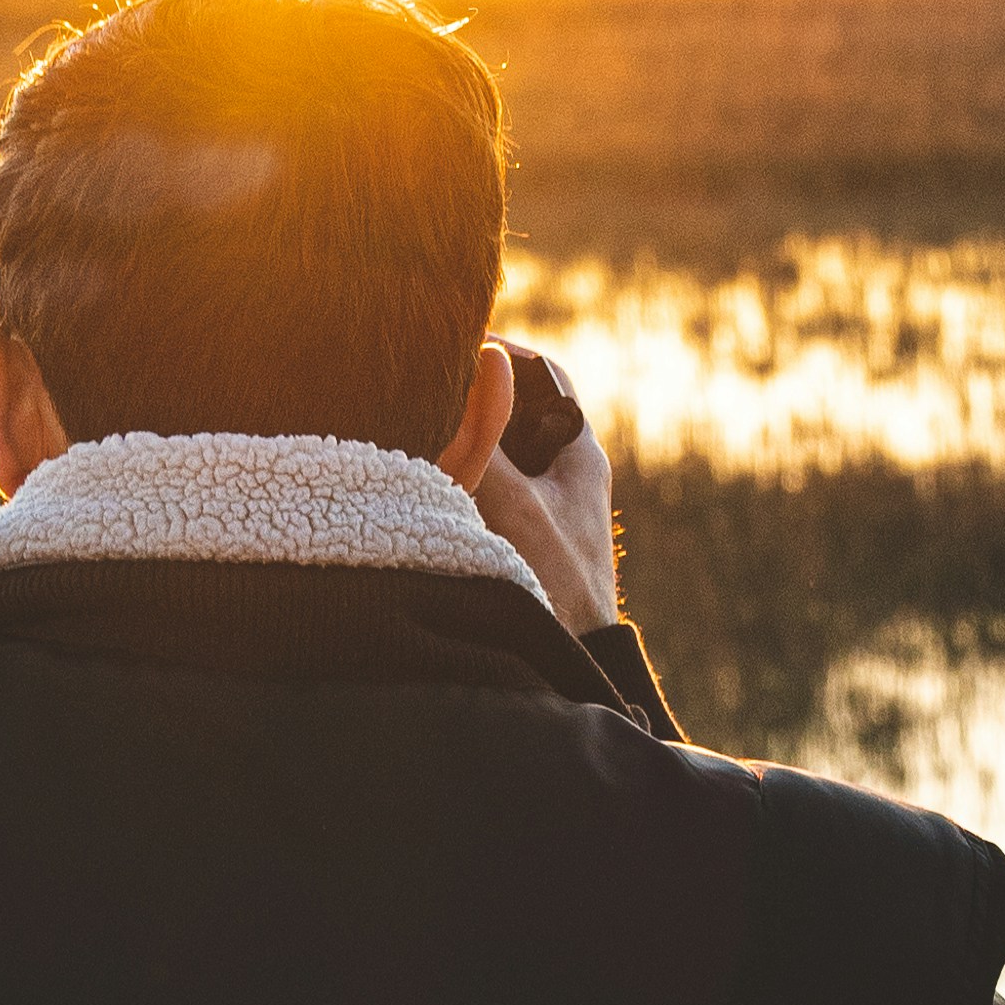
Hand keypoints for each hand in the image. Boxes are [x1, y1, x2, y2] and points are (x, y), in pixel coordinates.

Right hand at [451, 341, 621, 632]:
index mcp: (580, 452)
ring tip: (424, 430)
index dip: (504, 353)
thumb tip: (473, 369)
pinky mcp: (532, 537)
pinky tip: (433, 485)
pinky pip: (494, 490)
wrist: (575, 660)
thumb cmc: (555, 581)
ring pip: (505, 452)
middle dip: (477, 396)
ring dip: (468, 441)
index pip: (545, 376)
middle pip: (520, 410)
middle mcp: (570, 473)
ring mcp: (552, 506)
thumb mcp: (512, 503)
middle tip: (430, 386)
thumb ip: (487, 438)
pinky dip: (467, 479)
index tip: (458, 344)